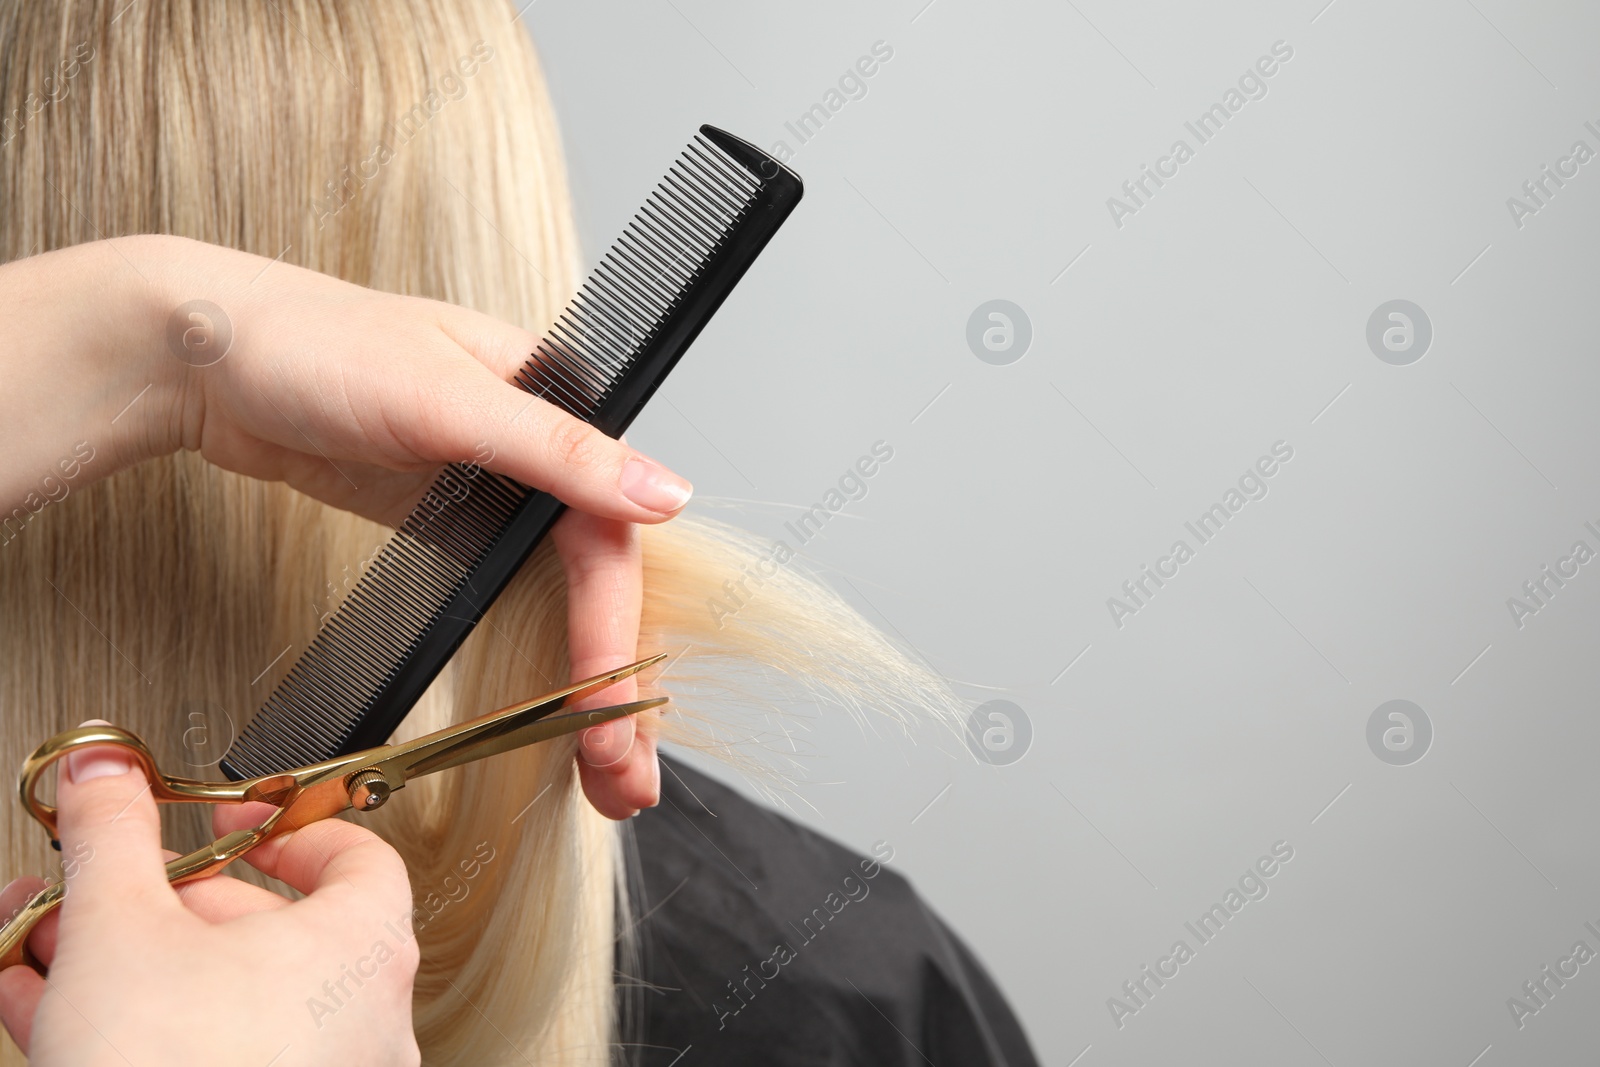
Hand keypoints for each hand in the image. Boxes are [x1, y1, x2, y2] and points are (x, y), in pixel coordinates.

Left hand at [0, 236, 685, 814]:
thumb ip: (560, 451)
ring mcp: (492, 490)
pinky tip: (547, 710)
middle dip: (616, 688)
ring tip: (598, 772)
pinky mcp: (449, 518)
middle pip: (599, 586)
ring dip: (584, 686)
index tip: (611, 716)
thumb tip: (667, 494)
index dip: (616, 636)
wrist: (199, 348)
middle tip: (621, 781)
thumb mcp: (445, 396)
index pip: (609, 543)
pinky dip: (535, 659)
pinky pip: (509, 600)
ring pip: (562, 602)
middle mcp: (536, 454)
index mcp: (555, 408)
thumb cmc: (312, 344)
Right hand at [0, 725, 420, 1065]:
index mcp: (362, 947)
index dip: (283, 823)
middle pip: (260, 925)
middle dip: (152, 899)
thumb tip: (104, 777)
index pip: (354, 854)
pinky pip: (199, 1050)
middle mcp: (360, 1017)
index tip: (226, 816)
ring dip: (123, 959)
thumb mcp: (122, 927)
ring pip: (215, 994)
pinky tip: (47, 1008)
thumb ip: (113, 836)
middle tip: (93, 883)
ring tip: (45, 942)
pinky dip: (130, 1023)